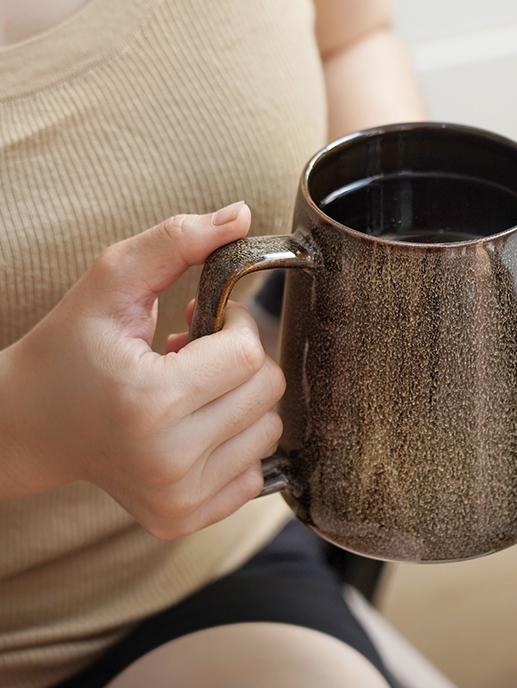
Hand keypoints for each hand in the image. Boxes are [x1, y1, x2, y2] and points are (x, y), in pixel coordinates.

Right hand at [0, 203, 283, 538]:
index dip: (232, 325)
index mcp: (150, 403)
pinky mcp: (184, 517)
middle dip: (240, 360)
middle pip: (267, 390)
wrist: (30, 427)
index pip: (250, 351)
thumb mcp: (111, 282)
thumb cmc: (70, 350)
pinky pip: (256, 469)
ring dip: (239, 399)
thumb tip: (243, 215)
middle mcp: (168, 462)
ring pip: (269, 428)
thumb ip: (176, 240)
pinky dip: (234, 440)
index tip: (200, 322)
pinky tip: (193, 426)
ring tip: (190, 389)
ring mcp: (179, 499)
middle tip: (194, 354)